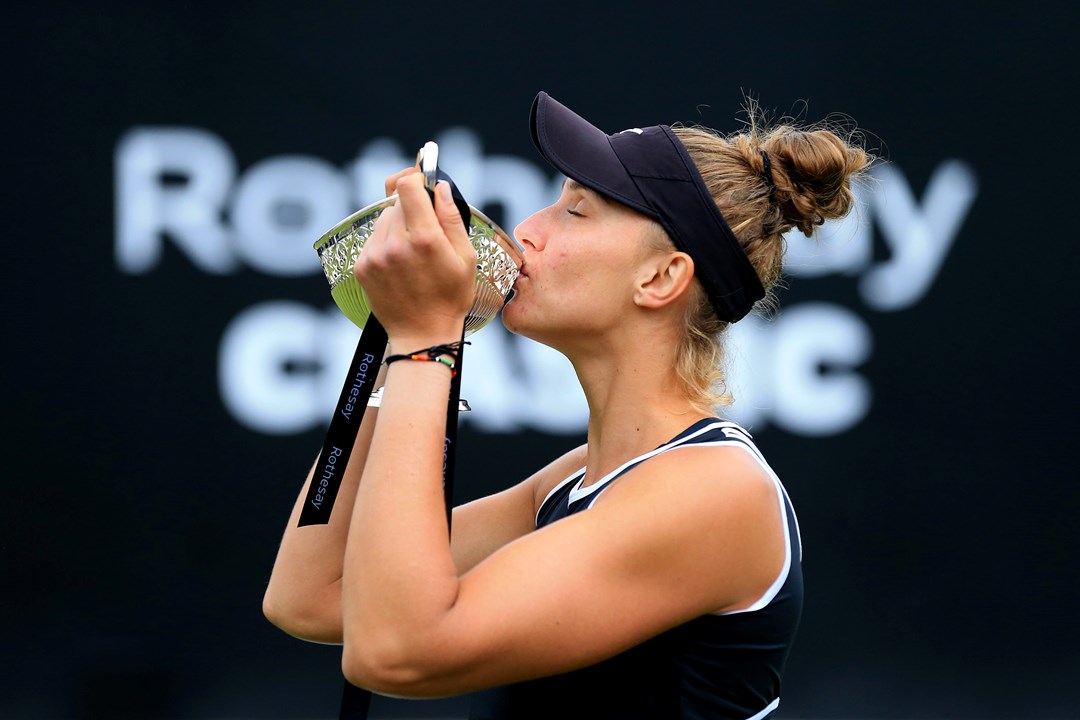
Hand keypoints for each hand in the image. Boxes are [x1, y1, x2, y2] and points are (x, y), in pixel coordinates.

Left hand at [353, 171, 476, 346]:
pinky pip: (374, 239)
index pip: (407, 186)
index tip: (423, 182)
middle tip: (427, 231)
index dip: (416, 178)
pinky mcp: (362, 266)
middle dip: (412, 209)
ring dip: (398, 226)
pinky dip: (386, 243)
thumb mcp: (465, 257)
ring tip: (414, 253)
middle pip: (397, 202)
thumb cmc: (450, 298)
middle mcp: (394, 244)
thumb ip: (451, 217)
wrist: (422, 334)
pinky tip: (401, 264)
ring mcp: (374, 255)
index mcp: (423, 238)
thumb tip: (439, 187)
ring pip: (384, 219)